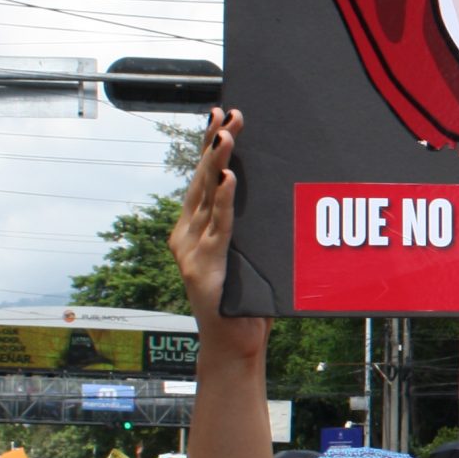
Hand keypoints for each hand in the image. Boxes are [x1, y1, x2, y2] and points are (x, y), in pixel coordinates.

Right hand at [170, 108, 266, 362]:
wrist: (233, 343)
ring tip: (226, 136)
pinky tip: (227, 179)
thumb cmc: (246, 298)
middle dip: (214, 143)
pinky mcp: (204, 268)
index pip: (203, 176)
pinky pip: (218, 227)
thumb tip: (271, 188)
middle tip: (227, 115)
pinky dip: (223, 201)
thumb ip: (249, 224)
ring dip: (218, 163)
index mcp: (195, 227)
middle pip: (201, 179)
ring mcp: (192, 250)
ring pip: (206, 197)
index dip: (208, 145)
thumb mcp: (249, 251)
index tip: (219, 114)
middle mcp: (187, 234)